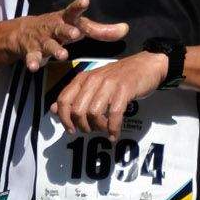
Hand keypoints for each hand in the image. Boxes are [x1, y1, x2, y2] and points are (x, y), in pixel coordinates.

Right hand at [13, 0, 127, 72]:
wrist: (23, 31)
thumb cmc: (59, 28)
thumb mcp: (77, 26)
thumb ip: (100, 30)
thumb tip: (125, 29)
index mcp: (66, 20)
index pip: (74, 12)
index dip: (79, 6)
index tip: (85, 0)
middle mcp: (54, 27)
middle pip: (62, 28)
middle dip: (68, 31)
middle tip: (75, 33)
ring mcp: (42, 39)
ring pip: (49, 45)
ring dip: (55, 50)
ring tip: (63, 55)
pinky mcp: (32, 51)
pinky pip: (32, 57)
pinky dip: (32, 61)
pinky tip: (33, 67)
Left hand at [49, 52, 164, 138]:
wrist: (146, 65)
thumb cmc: (119, 77)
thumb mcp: (94, 84)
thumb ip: (74, 96)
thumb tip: (53, 110)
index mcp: (83, 78)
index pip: (63, 100)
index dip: (64, 119)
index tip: (72, 130)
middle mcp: (93, 79)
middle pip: (77, 110)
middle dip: (83, 126)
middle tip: (92, 130)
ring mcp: (109, 84)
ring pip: (94, 113)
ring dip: (99, 128)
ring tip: (105, 130)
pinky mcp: (124, 89)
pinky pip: (114, 114)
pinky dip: (113, 128)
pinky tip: (114, 134)